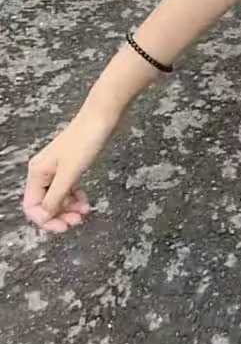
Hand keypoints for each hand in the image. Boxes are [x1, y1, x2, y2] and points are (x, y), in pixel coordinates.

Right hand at [22, 106, 117, 231]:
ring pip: (57, 196)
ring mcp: (57, 168)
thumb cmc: (86, 141)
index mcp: (37, 172)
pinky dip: (75, 197)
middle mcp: (43, 171)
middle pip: (44, 203)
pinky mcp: (71, 165)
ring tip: (84, 212)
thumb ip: (56, 196)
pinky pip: (68, 188)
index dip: (46, 220)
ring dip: (68, 207)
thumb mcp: (70, 172)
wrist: (103, 116)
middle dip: (58, 215)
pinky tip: (85, 201)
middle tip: (77, 221)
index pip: (32, 206)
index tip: (65, 227)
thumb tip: (44, 217)